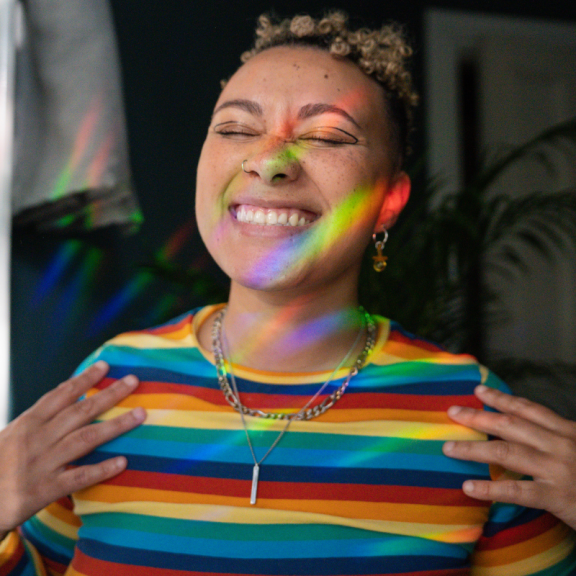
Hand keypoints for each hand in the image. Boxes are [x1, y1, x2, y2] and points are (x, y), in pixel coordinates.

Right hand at [0, 361, 145, 535]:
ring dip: (116, 425)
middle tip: (133, 381)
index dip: (84, 379)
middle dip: (109, 394)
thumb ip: (40, 415)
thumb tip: (67, 390)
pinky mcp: (45, 490)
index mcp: (28, 423)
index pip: (60, 395)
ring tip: (140, 414)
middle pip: (80, 411)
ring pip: (86, 439)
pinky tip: (123, 462)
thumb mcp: (12, 434)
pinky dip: (101, 469)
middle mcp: (38, 439)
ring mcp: (43, 463)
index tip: (105, 366)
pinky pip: (79, 477)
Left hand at [442, 385, 575, 529]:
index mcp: (569, 431)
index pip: (529, 409)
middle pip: (510, 424)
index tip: (478, 390)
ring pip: (505, 452)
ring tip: (448, 448)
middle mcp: (562, 444)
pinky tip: (468, 487)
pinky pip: (516, 491)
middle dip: (478, 416)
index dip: (502, 398)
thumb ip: (559, 441)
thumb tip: (531, 436)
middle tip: (452, 411)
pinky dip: (489, 488)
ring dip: (473, 448)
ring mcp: (558, 469)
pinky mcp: (559, 497)